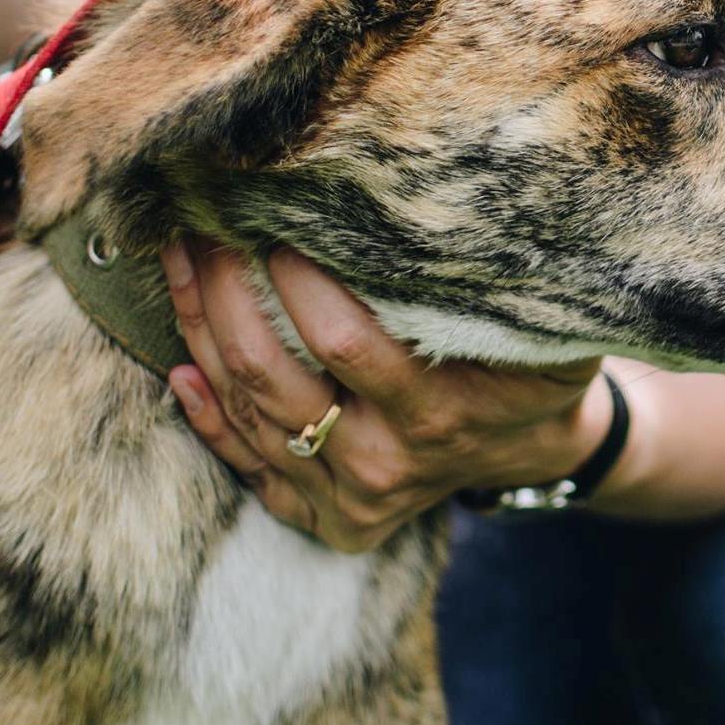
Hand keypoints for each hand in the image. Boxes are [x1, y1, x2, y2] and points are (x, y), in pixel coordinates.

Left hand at [160, 241, 610, 550]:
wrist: (537, 445)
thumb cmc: (536, 362)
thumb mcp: (545, 326)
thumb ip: (509, 281)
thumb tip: (468, 207)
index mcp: (437, 414)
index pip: (344, 343)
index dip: (297, 279)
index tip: (276, 219)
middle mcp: (385, 464)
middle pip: (272, 378)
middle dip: (227, 291)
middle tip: (211, 225)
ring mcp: (349, 497)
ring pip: (249, 413)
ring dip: (203, 331)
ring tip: (185, 260)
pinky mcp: (325, 517)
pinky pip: (247, 465)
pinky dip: (206, 416)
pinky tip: (178, 366)